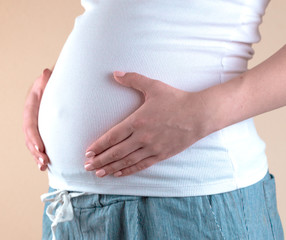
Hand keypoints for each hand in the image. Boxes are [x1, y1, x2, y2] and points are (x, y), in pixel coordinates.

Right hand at [23, 67, 53, 170]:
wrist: (54, 82)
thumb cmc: (53, 81)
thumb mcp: (49, 79)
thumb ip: (47, 79)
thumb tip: (46, 73)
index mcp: (31, 106)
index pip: (30, 124)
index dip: (34, 137)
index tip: (41, 148)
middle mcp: (30, 117)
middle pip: (30, 137)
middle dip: (36, 151)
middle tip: (44, 161)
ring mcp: (35, 124)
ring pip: (32, 143)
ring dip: (37, 156)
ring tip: (44, 167)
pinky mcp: (41, 130)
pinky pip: (38, 144)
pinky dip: (40, 155)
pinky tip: (45, 166)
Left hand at [83, 71, 208, 177]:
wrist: (199, 114)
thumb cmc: (176, 99)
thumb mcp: (153, 86)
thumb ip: (132, 80)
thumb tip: (115, 73)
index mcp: (137, 121)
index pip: (112, 136)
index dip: (99, 145)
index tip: (88, 151)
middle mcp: (142, 137)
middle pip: (116, 152)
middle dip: (100, 160)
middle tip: (86, 166)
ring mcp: (152, 148)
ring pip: (126, 161)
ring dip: (111, 168)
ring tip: (98, 173)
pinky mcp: (161, 155)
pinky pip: (141, 165)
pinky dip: (128, 170)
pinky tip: (118, 173)